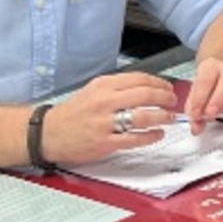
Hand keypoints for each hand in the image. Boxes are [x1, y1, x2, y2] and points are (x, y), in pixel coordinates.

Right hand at [40, 73, 179, 163]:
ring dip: (162, 116)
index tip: (167, 87)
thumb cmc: (73, 113)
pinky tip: (157, 134)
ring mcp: (105, 122)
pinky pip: (135, 138)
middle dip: (165, 98)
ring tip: (169, 117)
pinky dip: (151, 136)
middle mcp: (105, 101)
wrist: (49, 133)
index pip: (139, 79)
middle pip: (145, 95)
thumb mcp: (93, 91)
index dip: (159, 83)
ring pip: (142, 116)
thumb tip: (147, 88)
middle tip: (173, 102)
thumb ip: (117, 88)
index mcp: (103, 85)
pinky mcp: (105, 142)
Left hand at [184, 57, 222, 126]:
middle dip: (219, 97)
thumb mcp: (197, 93)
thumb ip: (195, 110)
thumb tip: (196, 127)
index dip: (200, 96)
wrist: (222, 68)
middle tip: (211, 114)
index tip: (195, 114)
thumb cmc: (208, 85)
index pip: (205, 79)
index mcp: (211, 66)